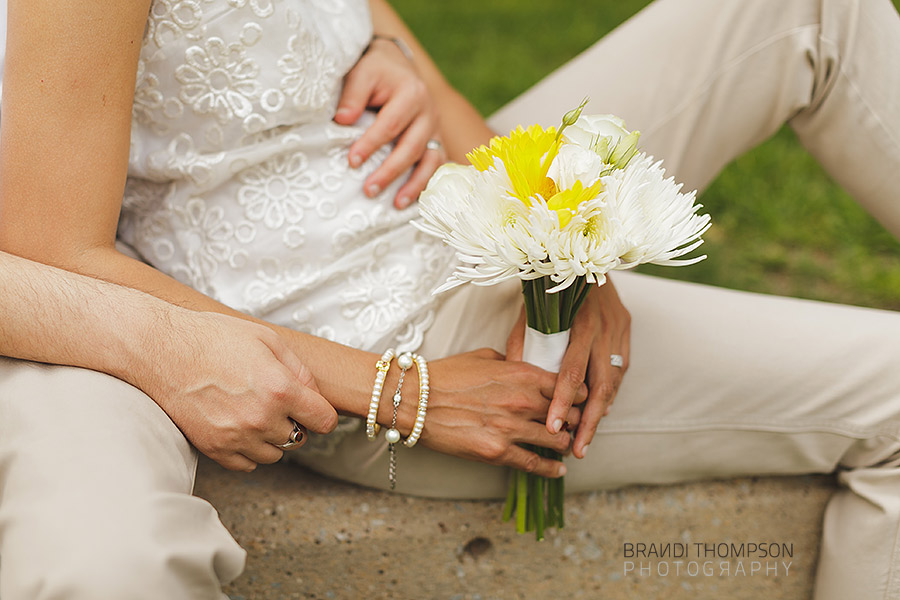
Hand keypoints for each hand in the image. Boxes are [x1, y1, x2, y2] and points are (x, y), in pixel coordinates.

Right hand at [137, 311, 338, 471]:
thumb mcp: (267, 340)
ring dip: (272, 438)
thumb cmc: (214, 337)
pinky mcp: (214, 449)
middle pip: (300, 438)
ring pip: (275, 454)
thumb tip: (315, 394)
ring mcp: (236, 437)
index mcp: (280, 389)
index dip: (321, 412)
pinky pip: (247, 465)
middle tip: (276, 401)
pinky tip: (238, 426)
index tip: (311, 406)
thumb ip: (299, 369)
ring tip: (254, 412)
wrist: (161, 349)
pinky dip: (248, 450)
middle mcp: (261, 418)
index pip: (324, 421)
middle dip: (295, 422)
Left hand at [335, 36, 444, 208]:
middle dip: (390, 171)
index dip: (371, 144)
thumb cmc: (375, 70)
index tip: (352, 161)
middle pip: (411, 147)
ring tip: (397, 204)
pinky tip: (415, 202)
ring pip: (430, 161)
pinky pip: (437, 165)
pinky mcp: (436, 140)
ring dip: (415, 184)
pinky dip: (428, 184)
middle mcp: (429, 113)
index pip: (390, 125)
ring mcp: (435, 129)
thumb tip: (342, 120)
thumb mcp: (362, 72)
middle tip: (369, 190)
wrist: (396, 64)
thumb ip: (352, 95)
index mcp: (412, 94)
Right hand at [416, 349, 585, 477]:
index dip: (577, 396)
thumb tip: (525, 370)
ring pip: (558, 441)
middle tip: (572, 426)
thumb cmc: (446, 374)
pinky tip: (558, 470)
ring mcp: (512, 427)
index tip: (576, 401)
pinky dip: (552, 469)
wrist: (416, 399)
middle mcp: (523, 400)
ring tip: (564, 447)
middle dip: (573, 421)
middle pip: (569, 415)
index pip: (569, 387)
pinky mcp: (498, 451)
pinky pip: (536, 464)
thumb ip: (512, 363)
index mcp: (523, 374)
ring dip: (564, 444)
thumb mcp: (485, 357)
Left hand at [506, 278, 630, 458]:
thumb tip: (512, 371)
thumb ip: (523, 339)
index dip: (562, 403)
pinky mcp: (628, 333)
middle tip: (576, 450)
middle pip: (601, 388)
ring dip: (600, 413)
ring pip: (615, 384)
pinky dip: (610, 394)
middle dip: (589, 423)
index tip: (553, 427)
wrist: (589, 255)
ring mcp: (621, 333)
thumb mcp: (532, 308)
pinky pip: (620, 372)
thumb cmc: (553, 283)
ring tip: (585, 440)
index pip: (572, 373)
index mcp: (581, 325)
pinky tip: (598, 412)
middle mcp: (605, 331)